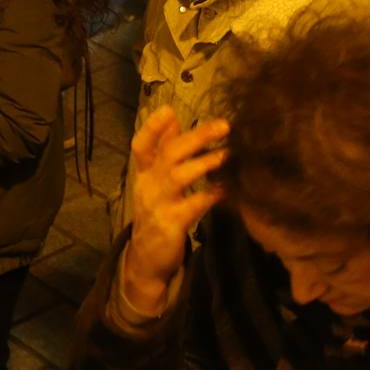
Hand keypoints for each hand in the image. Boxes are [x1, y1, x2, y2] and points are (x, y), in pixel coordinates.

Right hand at [122, 108, 228, 314]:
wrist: (147, 260)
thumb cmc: (157, 213)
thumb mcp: (154, 181)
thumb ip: (163, 150)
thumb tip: (173, 117)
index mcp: (144, 174)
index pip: (141, 145)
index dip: (152, 128)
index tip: (169, 110)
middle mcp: (148, 186)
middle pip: (168, 154)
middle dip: (196, 136)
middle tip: (223, 125)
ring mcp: (158, 205)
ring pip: (178, 176)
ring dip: (205, 163)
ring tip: (227, 154)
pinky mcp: (171, 224)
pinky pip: (193, 205)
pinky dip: (211, 194)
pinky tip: (228, 188)